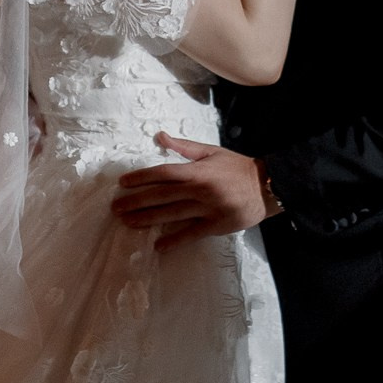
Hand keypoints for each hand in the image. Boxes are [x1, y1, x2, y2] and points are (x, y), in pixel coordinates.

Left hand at [111, 134, 273, 249]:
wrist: (267, 187)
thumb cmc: (236, 167)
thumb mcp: (211, 151)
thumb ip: (184, 147)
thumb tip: (159, 136)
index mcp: (197, 170)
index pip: (163, 173)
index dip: (141, 178)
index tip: (123, 183)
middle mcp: (200, 190)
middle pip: (162, 196)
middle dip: (136, 201)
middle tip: (116, 207)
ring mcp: (208, 209)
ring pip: (172, 215)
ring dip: (148, 219)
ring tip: (128, 222)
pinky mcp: (216, 225)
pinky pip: (192, 234)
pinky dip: (175, 240)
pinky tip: (158, 246)